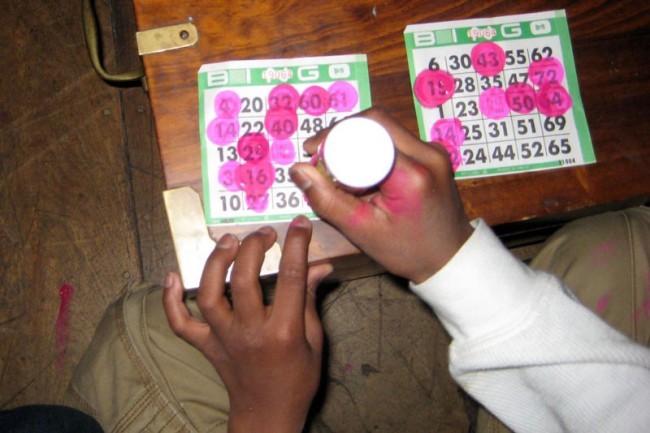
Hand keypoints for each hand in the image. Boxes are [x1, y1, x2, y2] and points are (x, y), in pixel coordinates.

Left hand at [163, 216, 332, 432]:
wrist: (267, 415)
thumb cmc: (297, 379)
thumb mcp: (314, 341)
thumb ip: (311, 300)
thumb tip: (321, 265)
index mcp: (283, 331)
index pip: (291, 278)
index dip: (297, 245)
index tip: (299, 223)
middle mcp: (250, 332)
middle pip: (244, 280)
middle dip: (254, 248)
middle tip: (264, 234)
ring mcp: (223, 338)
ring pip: (209, 294)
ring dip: (215, 262)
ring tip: (228, 241)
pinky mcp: (205, 345)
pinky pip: (180, 322)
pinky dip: (170, 300)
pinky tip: (172, 277)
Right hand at [289, 108, 473, 283]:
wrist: (450, 257)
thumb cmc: (408, 250)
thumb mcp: (363, 231)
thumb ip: (328, 200)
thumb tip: (297, 170)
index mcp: (411, 174)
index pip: (365, 134)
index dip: (333, 140)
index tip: (312, 156)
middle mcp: (427, 153)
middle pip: (374, 121)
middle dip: (341, 135)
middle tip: (321, 159)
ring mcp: (433, 150)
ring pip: (383, 126)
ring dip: (357, 141)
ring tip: (342, 171)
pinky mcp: (432, 152)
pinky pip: (394, 137)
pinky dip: (373, 148)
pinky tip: (364, 174)